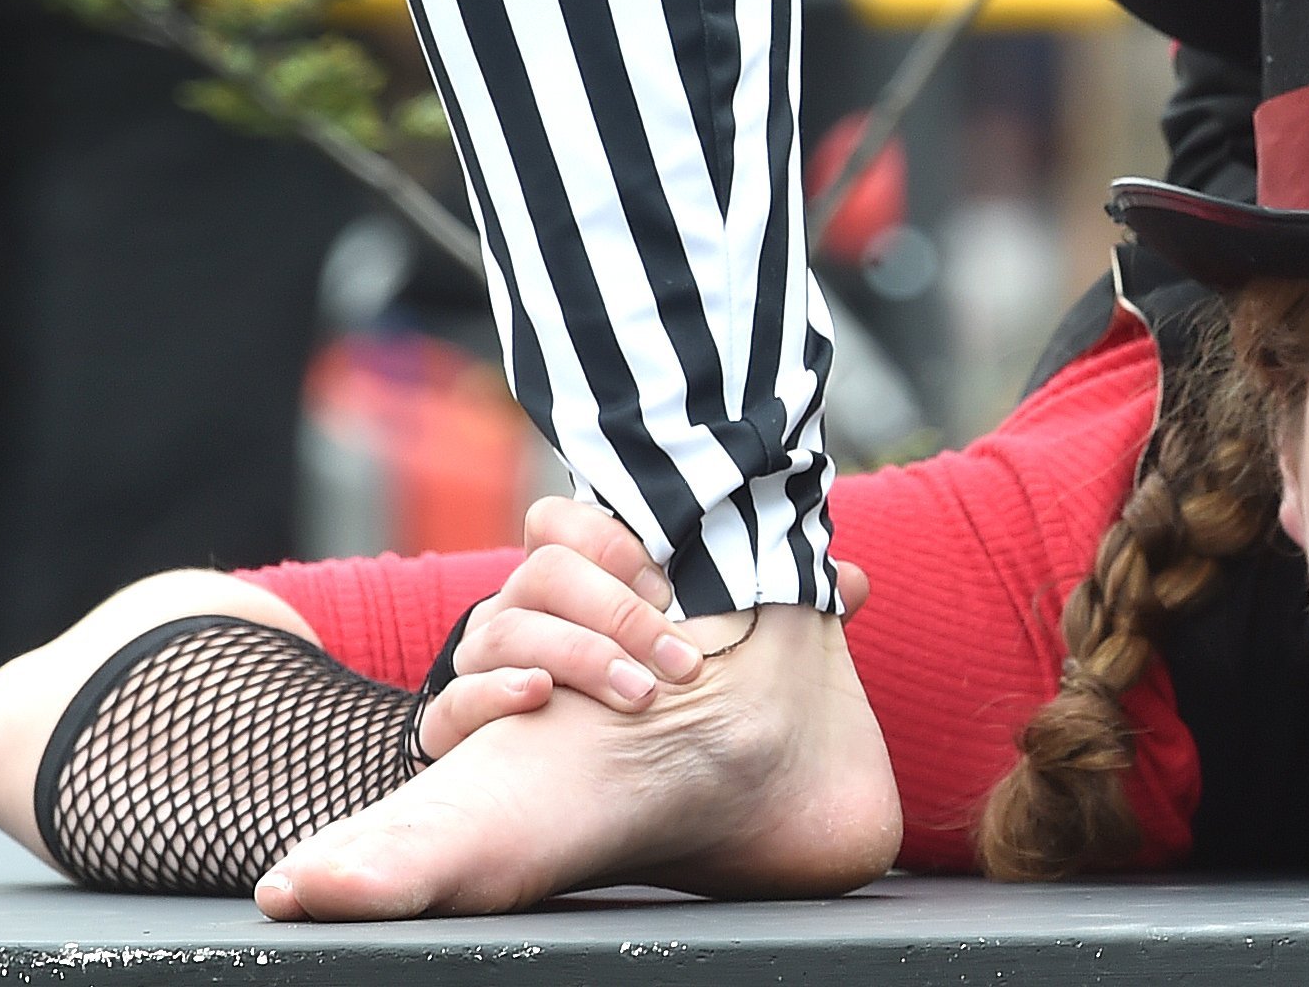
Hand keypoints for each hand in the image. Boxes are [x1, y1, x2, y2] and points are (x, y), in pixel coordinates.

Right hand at [416, 499, 870, 757]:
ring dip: (577, 656)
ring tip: (636, 692)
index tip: (665, 576)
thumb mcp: (692, 645)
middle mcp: (519, 613)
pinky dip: (495, 694)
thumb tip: (855, 583)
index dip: (609, 537)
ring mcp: (484, 667)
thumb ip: (764, 606)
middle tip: (680, 660)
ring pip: (504, 631)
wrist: (535, 788)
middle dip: (617, 612)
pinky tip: (538, 699)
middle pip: (543, 574)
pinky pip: (454, 701)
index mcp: (572, 581)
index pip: (559, 520)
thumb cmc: (628, 689)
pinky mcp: (455, 728)